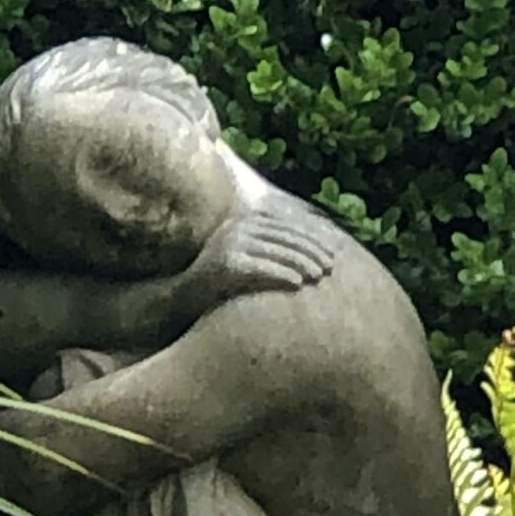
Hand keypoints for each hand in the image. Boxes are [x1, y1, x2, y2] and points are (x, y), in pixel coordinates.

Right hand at [189, 206, 336, 303]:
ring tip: (319, 276)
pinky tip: (297, 284)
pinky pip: (261, 268)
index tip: (331, 251)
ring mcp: (230, 243)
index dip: (312, 239)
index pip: (286, 227)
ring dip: (302, 264)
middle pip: (285, 237)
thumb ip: (270, 245)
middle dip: (311, 252)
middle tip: (331, 267)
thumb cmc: (221, 278)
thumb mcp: (246, 253)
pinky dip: (282, 275)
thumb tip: (309, 249)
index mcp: (245, 220)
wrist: (183, 295)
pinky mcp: (227, 263)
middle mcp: (238, 227)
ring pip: (277, 252)